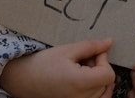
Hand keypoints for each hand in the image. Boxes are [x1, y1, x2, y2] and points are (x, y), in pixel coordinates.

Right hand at [0, 38, 115, 97]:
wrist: (25, 80)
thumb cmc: (43, 64)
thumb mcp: (68, 50)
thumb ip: (91, 46)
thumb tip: (110, 42)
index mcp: (79, 83)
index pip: (108, 75)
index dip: (104, 61)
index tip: (93, 53)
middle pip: (106, 83)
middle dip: (99, 68)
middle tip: (84, 59)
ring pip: (102, 92)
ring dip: (97, 79)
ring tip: (82, 69)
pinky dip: (95, 89)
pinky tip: (85, 79)